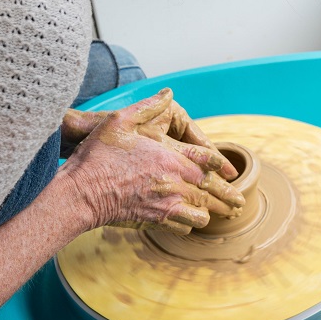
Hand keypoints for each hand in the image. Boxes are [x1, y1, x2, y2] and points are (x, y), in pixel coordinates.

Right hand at [60, 89, 244, 233]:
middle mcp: (174, 182)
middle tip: (240, 203)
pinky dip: (190, 224)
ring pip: (201, 212)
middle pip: (212, 191)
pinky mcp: (155, 221)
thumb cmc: (99, 156)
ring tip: (221, 215)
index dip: (222, 166)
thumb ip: (148, 106)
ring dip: (211, 212)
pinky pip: (183, 226)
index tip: (231, 172)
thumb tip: (168, 93)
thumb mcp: (121, 121)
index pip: (208, 160)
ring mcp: (166, 204)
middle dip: (229, 197)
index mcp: (171, 157)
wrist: (80, 193)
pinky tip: (191, 222)